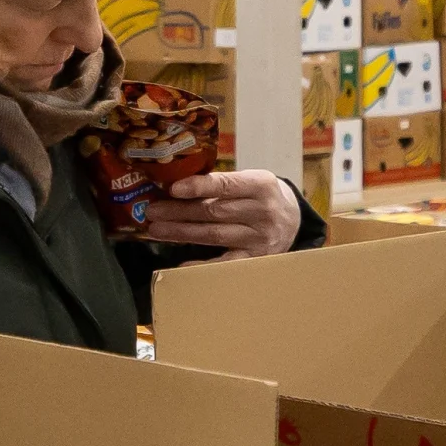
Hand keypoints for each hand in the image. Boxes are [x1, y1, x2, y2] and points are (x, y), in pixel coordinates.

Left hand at [136, 168, 302, 251]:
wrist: (294, 219)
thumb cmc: (261, 196)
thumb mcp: (250, 181)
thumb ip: (221, 183)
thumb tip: (174, 187)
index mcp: (260, 184)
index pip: (225, 185)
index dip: (198, 187)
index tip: (173, 188)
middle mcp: (262, 211)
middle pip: (214, 211)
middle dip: (179, 212)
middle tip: (151, 211)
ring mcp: (260, 237)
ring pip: (214, 235)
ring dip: (181, 233)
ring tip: (156, 230)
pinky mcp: (256, 259)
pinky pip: (225, 263)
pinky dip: (202, 264)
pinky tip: (181, 263)